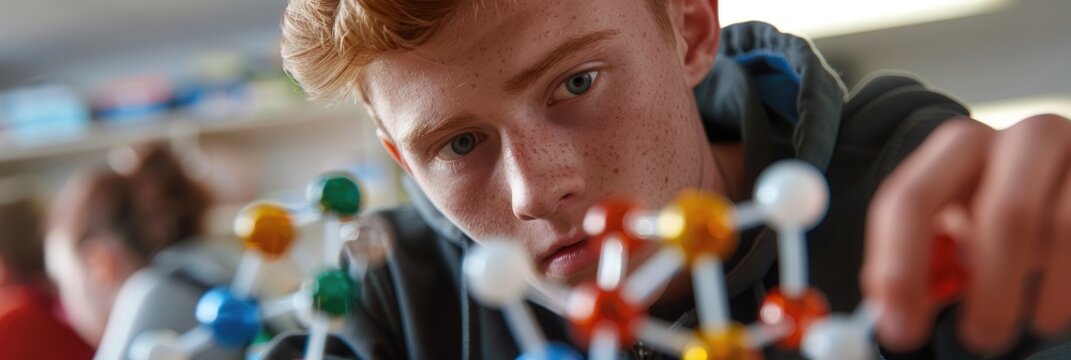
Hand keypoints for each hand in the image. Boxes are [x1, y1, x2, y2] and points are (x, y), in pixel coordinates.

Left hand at [863, 114, 1070, 352]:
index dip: (900, 270)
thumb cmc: (1003, 213)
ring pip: (1059, 230)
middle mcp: (1018, 140)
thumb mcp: (960, 228)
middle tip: (979, 338)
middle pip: (1003, 213)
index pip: (910, 199)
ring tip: (1030, 323)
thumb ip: (924, 264)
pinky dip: (1068, 286)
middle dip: (989, 290)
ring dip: (1038, 291)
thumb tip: (894, 315)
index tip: (900, 327)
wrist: (1070, 186)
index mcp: (958, 149)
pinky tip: (1054, 306)